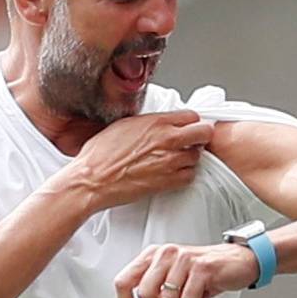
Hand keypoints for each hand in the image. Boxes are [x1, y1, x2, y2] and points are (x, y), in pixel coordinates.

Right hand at [70, 111, 214, 210]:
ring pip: (198, 156)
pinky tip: (172, 173)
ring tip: (175, 159)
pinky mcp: (169, 182)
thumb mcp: (123, 125)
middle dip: (200, 136)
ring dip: (190, 157)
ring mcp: (171, 161)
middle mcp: (168, 139)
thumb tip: (159, 124)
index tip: (188, 127)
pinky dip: (185, 174)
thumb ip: (148, 123)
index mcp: (157, 122)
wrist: (92, 180)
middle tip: (191, 141)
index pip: (192, 116)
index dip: (191, 122)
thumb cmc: (100, 155)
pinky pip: (190, 176)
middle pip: (204, 133)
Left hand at [115, 241, 261, 297]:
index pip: (123, 281)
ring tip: (191, 294)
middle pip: (144, 294)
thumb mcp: (168, 290)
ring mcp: (183, 259)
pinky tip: (203, 292)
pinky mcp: (202, 268)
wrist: (236, 262)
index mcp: (152, 256)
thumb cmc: (200, 274)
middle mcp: (165, 253)